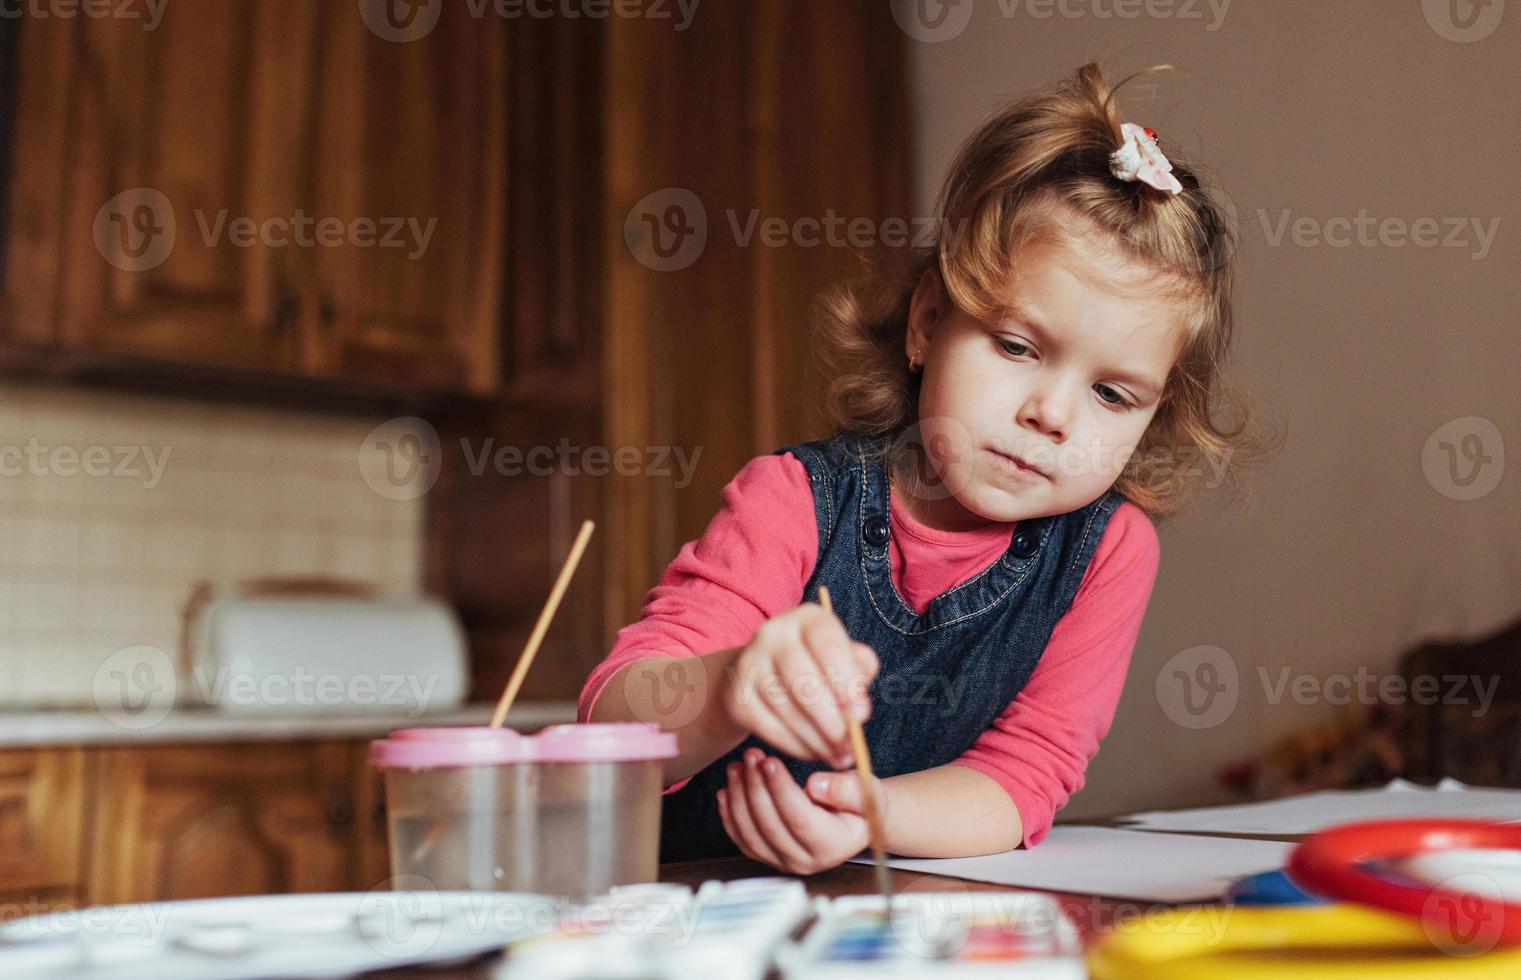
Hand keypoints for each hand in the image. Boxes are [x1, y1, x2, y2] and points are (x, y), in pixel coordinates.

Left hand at [716, 747, 890, 874]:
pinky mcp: (768, 856)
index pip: (800, 820)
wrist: (855, 820)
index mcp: (833, 846)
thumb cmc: (862, 802)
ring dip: (739, 797)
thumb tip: (816, 786)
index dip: (781, 790)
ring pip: (751, 834)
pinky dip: (730, 814)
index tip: (770, 762)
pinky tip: (728, 789)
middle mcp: (806, 861)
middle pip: (771, 826)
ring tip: (738, 766)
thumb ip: (846, 789)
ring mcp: (784, 862)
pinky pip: (742, 839)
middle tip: (751, 756)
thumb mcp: (866, 791)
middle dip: (756, 787)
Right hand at [721, 603, 877, 766]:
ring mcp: (750, 664)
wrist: (761, 673)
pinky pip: (769, 728)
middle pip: (803, 681)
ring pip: (786, 709)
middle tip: (850, 745)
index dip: (845, 679)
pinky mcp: (737, 696)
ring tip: (838, 755)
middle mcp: (773, 634)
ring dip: (817, 740)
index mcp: (807, 618)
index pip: (827, 643)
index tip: (861, 714)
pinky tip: (814, 752)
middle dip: (832, 720)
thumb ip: (860, 673)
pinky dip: (796, 746)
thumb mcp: (844, 658)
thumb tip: (858, 710)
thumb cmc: (816, 665)